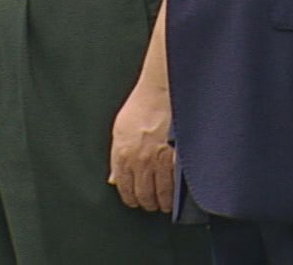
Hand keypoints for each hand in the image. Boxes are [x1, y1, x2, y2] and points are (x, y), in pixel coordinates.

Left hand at [108, 81, 172, 211]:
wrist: (164, 89)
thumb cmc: (143, 105)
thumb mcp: (120, 130)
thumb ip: (117, 157)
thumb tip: (114, 179)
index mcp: (122, 155)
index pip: (125, 189)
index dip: (131, 198)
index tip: (136, 200)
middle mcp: (140, 161)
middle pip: (143, 195)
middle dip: (147, 202)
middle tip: (152, 202)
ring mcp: (160, 160)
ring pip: (161, 193)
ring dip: (163, 201)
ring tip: (165, 202)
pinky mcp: (178, 158)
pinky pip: (177, 184)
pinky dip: (177, 192)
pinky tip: (177, 193)